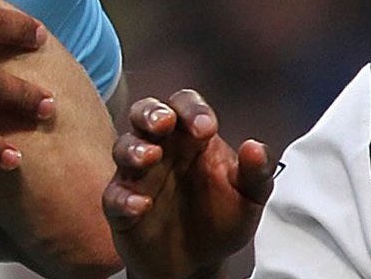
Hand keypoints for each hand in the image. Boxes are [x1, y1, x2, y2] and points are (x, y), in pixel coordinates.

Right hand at [102, 89, 273, 278]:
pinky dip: (124, 198)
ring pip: (123, 148)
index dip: (192, 110)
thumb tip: (256, 147)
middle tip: (164, 122)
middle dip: (151, 113)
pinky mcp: (121, 206)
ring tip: (150, 157)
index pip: (185, 107)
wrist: (198, 263)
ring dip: (134, 149)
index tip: (206, 128)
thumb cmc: (220, 219)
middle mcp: (161, 150)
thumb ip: (256, 173)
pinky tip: (141, 205)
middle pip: (145, 113)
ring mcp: (138, 176)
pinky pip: (114, 196)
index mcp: (191, 139)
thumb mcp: (249, 197)